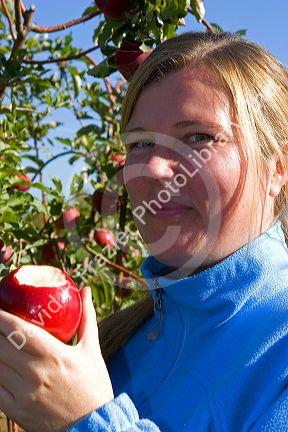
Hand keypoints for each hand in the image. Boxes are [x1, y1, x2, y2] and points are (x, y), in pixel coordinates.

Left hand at [0, 286, 113, 431]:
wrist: (93, 426)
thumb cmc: (93, 385)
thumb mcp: (92, 349)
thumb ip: (87, 318)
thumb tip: (85, 290)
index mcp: (54, 355)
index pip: (19, 330)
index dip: (2, 316)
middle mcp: (35, 373)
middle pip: (1, 345)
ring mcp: (23, 393)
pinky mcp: (15, 410)